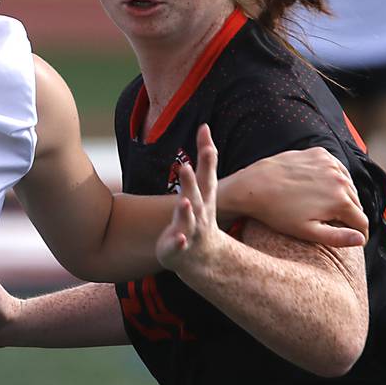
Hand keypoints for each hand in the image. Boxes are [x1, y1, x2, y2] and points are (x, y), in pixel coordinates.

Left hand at [156, 124, 224, 272]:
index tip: (204, 131)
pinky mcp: (178, 247)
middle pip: (196, 194)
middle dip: (191, 181)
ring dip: (187, 211)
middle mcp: (199, 212)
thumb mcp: (203, 187)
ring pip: (188, 219)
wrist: (202, 258)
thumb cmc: (200, 216)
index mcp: (204, 196)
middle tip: (185, 166)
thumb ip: (204, 160)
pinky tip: (179, 238)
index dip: (206, 153)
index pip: (207, 172)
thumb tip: (204, 126)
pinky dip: (180, 241)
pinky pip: (180, 245)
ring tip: (185, 201)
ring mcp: (190, 230)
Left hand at [231, 147, 367, 246]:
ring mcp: (330, 163)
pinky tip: (319, 187)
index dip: (360, 234)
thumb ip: (337, 238)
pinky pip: (335, 168)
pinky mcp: (320, 153)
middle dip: (350, 215)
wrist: (252, 186)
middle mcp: (340, 180)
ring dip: (342, 195)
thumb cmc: (277, 213)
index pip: (362, 221)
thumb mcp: (306, 231)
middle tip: (337, 224)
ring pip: (347, 185)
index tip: (356, 240)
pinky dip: (332, 178)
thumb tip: (361, 239)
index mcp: (340, 201)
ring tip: (327, 207)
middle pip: (356, 203)